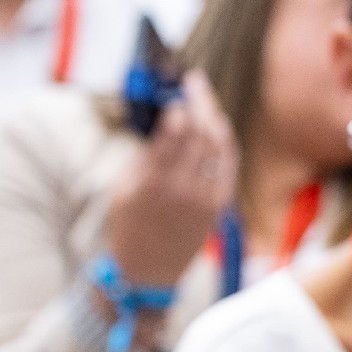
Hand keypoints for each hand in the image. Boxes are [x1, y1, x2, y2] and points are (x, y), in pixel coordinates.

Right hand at [102, 70, 237, 288]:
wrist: (148, 269)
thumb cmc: (129, 225)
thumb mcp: (123, 188)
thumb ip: (147, 155)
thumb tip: (165, 120)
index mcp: (153, 182)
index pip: (174, 132)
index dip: (181, 105)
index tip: (178, 88)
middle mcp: (184, 189)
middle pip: (201, 134)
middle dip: (201, 103)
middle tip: (195, 82)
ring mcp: (206, 198)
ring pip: (219, 147)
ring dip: (214, 118)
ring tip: (205, 99)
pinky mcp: (219, 206)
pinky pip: (227, 165)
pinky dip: (224, 142)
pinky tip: (217, 126)